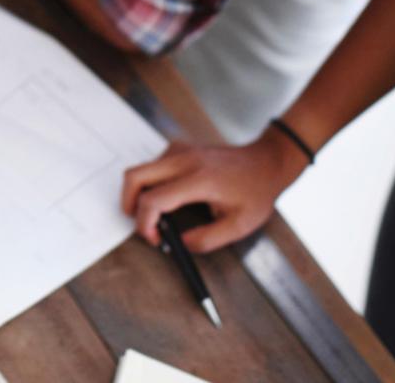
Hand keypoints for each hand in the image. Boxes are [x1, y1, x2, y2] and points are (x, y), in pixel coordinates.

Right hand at [120, 134, 307, 252]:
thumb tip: (181, 244)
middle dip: (128, 204)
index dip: (145, 224)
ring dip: (140, 194)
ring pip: (141, 171)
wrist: (266, 162)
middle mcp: (183, 160)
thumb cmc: (256, 191)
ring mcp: (179, 150)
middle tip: (142, 225)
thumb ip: (207, 240)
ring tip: (158, 215)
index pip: (153, 199)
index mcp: (198, 179)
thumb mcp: (239, 226)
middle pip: (134, 177)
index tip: (155, 238)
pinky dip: (150, 184)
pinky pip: (152, 166)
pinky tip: (167, 198)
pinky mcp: (178, 148)